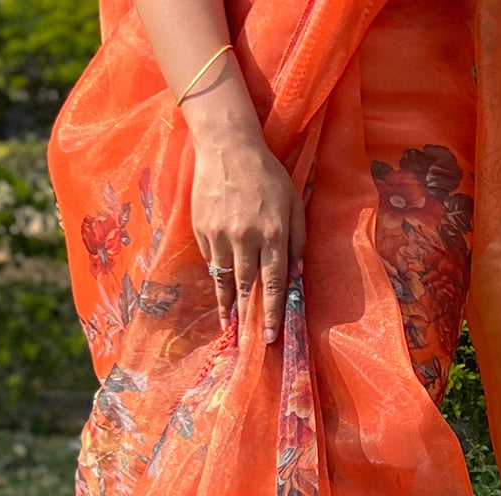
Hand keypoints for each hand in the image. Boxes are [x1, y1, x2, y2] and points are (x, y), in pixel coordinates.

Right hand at [190, 133, 305, 342]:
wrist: (227, 146)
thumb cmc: (266, 174)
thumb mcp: (293, 202)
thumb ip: (297, 240)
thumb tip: (297, 277)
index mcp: (274, 232)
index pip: (275, 282)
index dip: (273, 312)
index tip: (271, 336)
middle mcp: (247, 237)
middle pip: (248, 288)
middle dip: (250, 318)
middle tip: (250, 344)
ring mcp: (221, 235)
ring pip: (226, 280)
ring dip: (229, 307)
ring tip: (230, 328)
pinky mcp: (203, 230)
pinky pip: (212, 263)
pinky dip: (217, 281)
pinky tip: (221, 295)